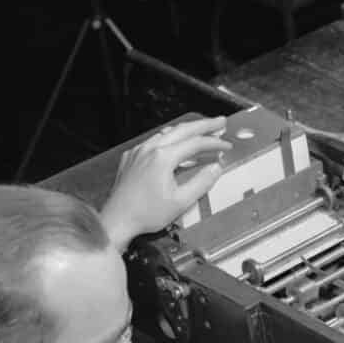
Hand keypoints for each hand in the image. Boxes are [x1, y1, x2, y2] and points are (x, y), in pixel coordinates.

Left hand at [99, 116, 231, 250]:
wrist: (118, 220)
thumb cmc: (145, 214)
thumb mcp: (180, 202)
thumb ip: (201, 183)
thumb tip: (215, 168)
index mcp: (163, 158)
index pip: (195, 143)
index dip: (214, 143)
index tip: (226, 145)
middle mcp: (149, 149)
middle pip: (182, 130)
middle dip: (203, 125)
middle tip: (219, 122)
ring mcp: (138, 152)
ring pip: (166, 133)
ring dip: (186, 130)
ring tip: (200, 130)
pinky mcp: (131, 158)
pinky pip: (153, 141)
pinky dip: (169, 139)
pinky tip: (174, 144)